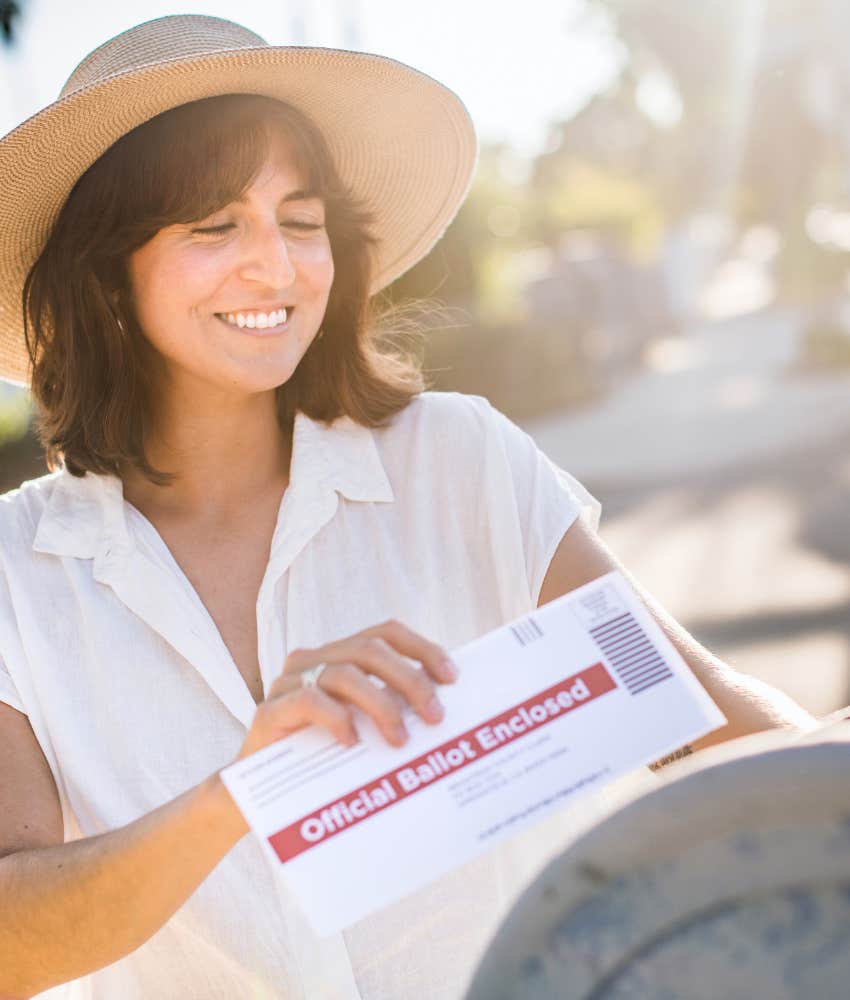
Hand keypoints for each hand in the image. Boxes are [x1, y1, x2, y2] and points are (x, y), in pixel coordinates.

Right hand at [233, 620, 458, 761]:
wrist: (261, 799)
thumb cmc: (323, 760)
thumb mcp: (363, 727)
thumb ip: (391, 708)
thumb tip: (445, 709)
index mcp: (338, 654)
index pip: (385, 633)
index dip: (422, 648)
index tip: (452, 677)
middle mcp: (313, 659)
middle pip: (370, 650)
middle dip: (411, 680)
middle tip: (436, 716)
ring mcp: (289, 682)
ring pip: (345, 674)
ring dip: (382, 705)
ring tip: (400, 740)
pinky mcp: (270, 710)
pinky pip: (310, 700)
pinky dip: (338, 718)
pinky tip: (354, 741)